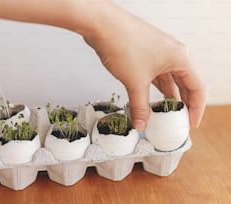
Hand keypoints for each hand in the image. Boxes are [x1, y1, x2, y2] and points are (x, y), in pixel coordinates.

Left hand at [83, 3, 205, 129]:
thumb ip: (140, 106)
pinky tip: (149, 98)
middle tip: (179, 120)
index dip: (196, 108)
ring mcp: (158, 53)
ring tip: (164, 113)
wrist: (102, 25)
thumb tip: (141, 123)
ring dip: (166, 96)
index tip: (191, 123)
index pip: (197, 88)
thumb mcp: (135, 82)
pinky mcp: (145, 53)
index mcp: (180, 58)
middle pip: (184, 83)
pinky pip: (154, 75)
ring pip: (167, 79)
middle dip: (182, 103)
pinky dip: (153, 88)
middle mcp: (173, 54)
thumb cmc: (123, 44)